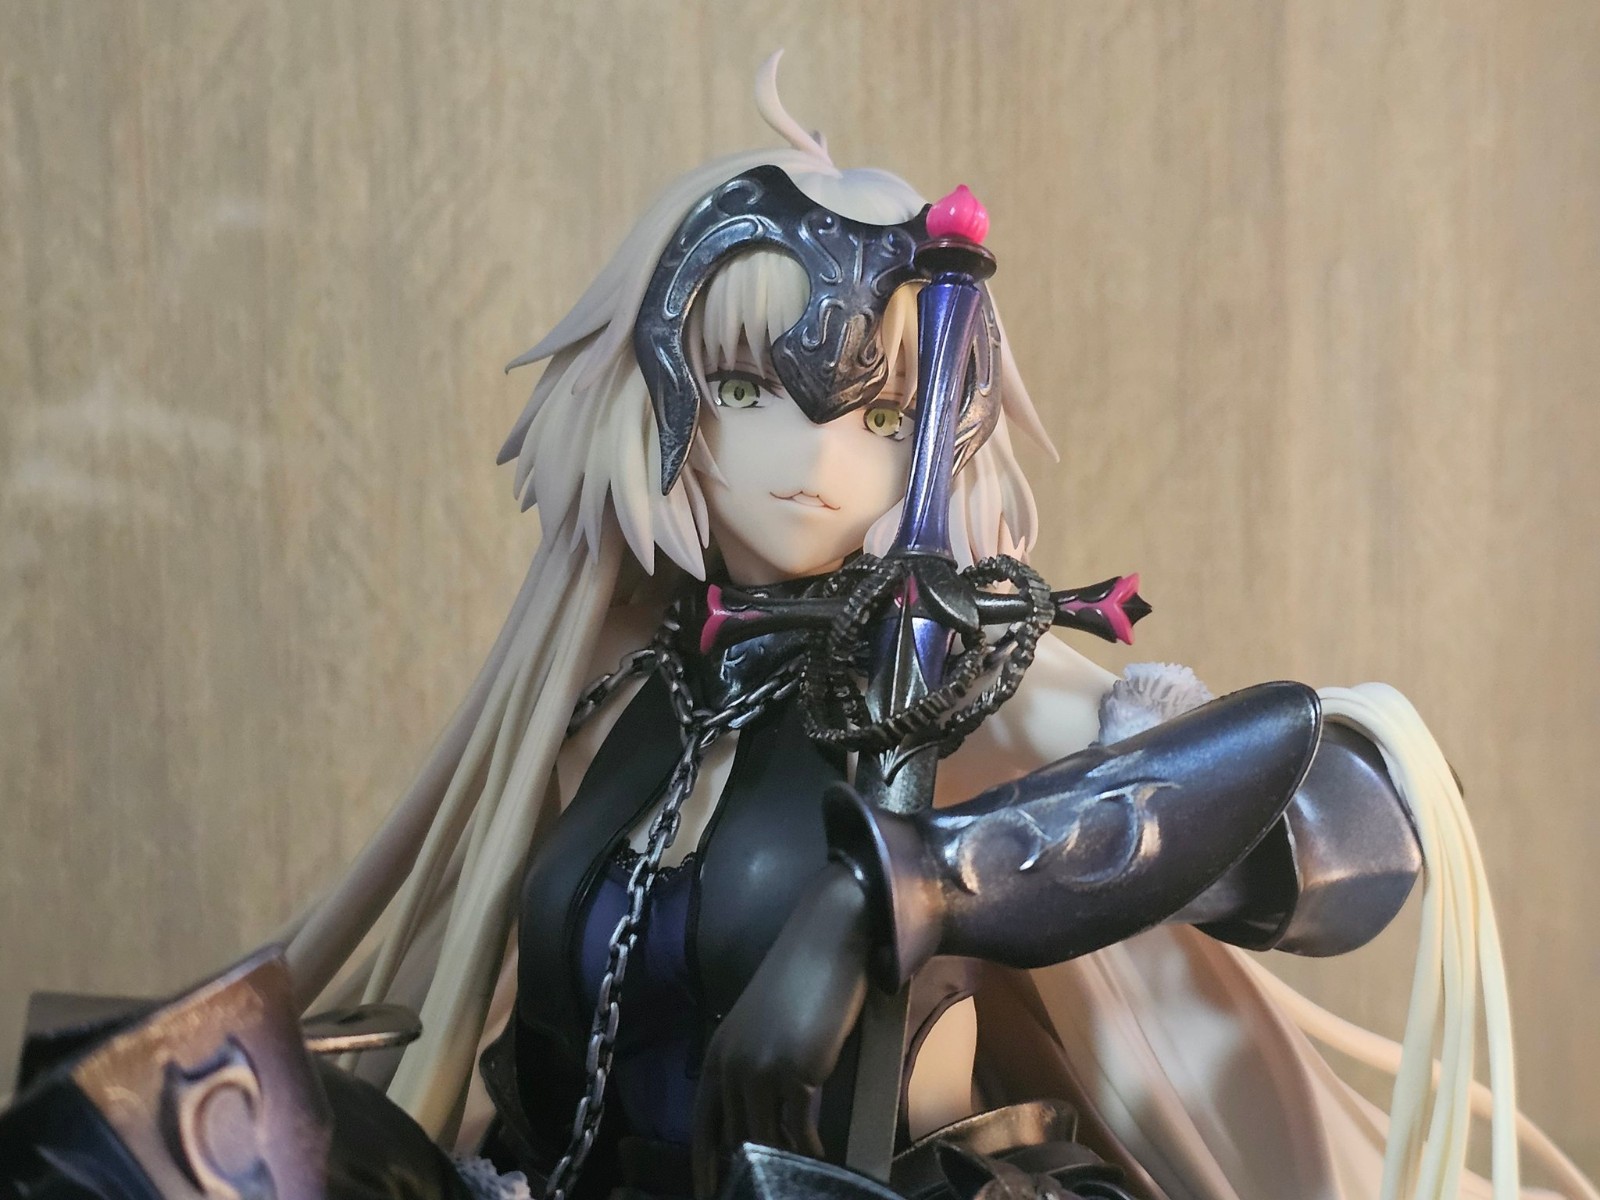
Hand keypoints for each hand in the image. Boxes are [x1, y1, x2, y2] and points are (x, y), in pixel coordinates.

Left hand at [692, 862, 871, 1196]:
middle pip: (733, 1141)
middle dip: (746, 1174)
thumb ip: (755, 1069)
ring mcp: (760, 1070)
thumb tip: (761, 1120)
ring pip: (765, 1141)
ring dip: (782, 1167)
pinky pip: (799, 1131)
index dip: (706, 1168)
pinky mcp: (796, 1072)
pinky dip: (811, 1153)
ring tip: (797, 1185)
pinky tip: (823, 1165)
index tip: (714, 1194)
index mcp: (716, 1057)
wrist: (832, 938)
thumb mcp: (765, 1028)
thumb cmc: (804, 979)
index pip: (702, 1129)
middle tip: (761, 1191)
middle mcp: (729, 1066)